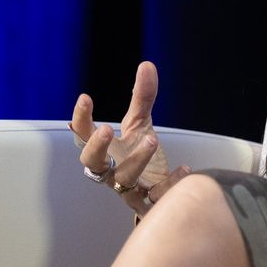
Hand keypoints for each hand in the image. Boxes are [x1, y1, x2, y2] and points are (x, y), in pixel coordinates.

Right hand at [72, 61, 190, 215]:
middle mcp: (110, 170)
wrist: (155, 192)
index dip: (81, 118)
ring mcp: (127, 188)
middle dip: (97, 146)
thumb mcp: (140, 124)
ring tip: (152, 138)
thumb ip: (142, 98)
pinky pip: (155, 196)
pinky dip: (169, 184)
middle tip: (106, 129)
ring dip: (137, 159)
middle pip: (91, 162)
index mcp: (105, 150)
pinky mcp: (148, 201)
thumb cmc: (139, 155)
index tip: (85, 97)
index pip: (83, 134)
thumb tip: (147, 65)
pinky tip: (185, 169)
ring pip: (124, 179)